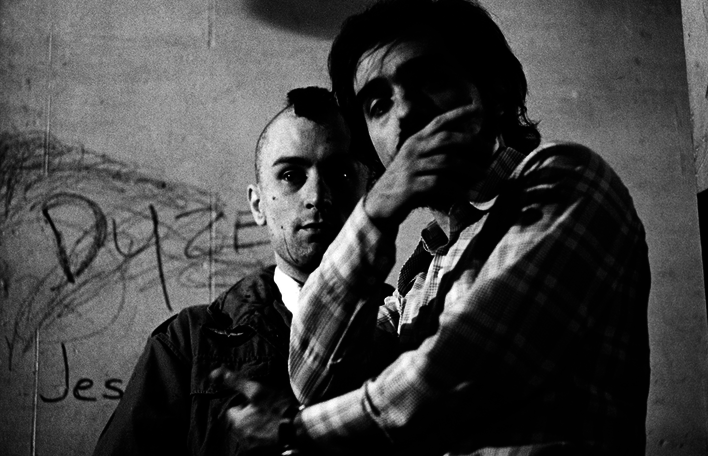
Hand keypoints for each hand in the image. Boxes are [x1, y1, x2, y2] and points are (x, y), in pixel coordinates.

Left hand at [210, 367, 299, 455]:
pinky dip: (265, 436)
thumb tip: (215, 373)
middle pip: (241, 422)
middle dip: (250, 416)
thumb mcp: (257, 390)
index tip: (258, 402)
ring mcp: (252, 446)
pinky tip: (275, 430)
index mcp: (236, 421)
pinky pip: (259, 441)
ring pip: (250, 432)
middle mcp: (241, 436)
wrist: (298, 429)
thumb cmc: (278, 408)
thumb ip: (236, 382)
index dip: (245, 404)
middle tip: (267, 410)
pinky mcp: (264, 452)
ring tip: (272, 419)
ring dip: (258, 426)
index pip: (233, 411)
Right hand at [364, 104, 495, 224]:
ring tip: (483, 176)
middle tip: (490, 150)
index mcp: (415, 141)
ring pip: (447, 161)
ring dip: (469, 169)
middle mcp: (413, 150)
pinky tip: (466, 194)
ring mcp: (411, 167)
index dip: (459, 113)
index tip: (478, 108)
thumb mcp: (415, 163)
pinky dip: (456, 189)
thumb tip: (466, 155)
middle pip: (447, 138)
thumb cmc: (402, 184)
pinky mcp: (411, 186)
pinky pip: (439, 183)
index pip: (439, 122)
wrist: (379, 205)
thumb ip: (433, 155)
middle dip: (472, 142)